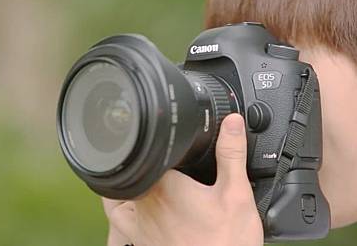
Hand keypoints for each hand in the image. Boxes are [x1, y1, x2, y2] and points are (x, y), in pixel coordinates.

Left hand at [102, 113, 263, 245]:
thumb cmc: (226, 244)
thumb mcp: (236, 193)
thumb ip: (231, 154)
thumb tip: (230, 122)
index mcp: (163, 185)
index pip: (147, 151)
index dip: (156, 139)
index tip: (165, 135)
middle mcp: (143, 204)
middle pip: (134, 169)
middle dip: (146, 159)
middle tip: (164, 156)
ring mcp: (139, 226)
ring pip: (120, 194)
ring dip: (131, 180)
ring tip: (147, 173)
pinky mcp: (142, 242)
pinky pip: (119, 221)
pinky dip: (122, 208)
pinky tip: (136, 206)